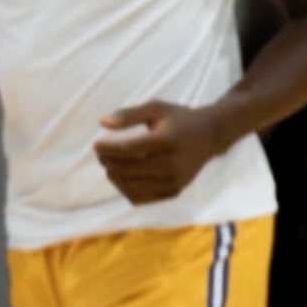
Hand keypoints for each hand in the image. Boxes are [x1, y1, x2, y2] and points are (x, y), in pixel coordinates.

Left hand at [94, 100, 219, 204]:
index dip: (108, 149)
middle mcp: (172, 164)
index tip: (96, 145)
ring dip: (115, 177)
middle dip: (109, 162)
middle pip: (128, 170)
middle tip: (101, 154)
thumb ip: (129, 115)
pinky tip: (122, 177)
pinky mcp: (174, 192)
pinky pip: (142, 198)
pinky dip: (127, 189)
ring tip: (110, 165)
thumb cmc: (178, 119)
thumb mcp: (155, 108)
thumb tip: (102, 122)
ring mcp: (174, 181)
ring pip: (132, 187)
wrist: (210, 136)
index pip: (129, 150)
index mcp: (166, 141)